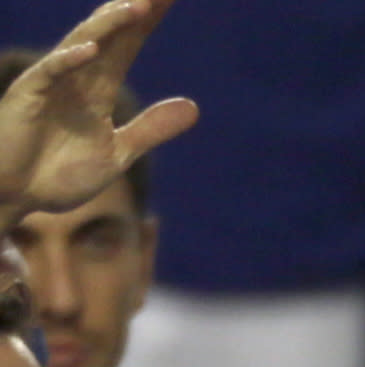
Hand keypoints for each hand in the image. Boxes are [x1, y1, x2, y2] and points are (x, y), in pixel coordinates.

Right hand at [0, 0, 194, 220]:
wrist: (16, 197)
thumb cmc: (58, 173)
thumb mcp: (117, 153)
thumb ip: (151, 128)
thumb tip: (194, 106)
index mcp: (98, 88)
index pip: (128, 45)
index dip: (148, 22)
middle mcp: (77, 77)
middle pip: (110, 36)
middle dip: (134, 11)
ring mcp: (52, 84)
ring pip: (81, 45)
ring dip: (107, 26)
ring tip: (136, 7)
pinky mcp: (28, 97)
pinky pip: (49, 73)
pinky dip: (68, 61)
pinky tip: (90, 49)